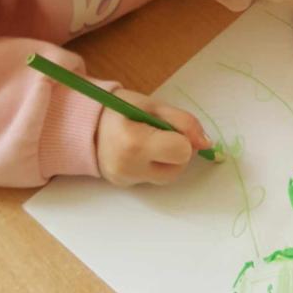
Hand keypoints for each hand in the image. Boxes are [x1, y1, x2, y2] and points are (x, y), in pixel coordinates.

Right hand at [96, 89, 210, 185]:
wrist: (85, 124)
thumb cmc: (121, 109)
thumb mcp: (153, 106)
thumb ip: (184, 122)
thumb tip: (206, 143)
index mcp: (135, 142)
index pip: (182, 151)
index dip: (185, 138)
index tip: (172, 127)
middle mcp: (129, 166)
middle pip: (178, 168)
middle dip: (179, 151)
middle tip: (163, 134)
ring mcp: (126, 179)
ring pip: (169, 177)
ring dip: (169, 160)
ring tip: (152, 143)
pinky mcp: (125, 186)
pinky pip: (154, 179)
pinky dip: (155, 166)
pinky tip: (142, 153)